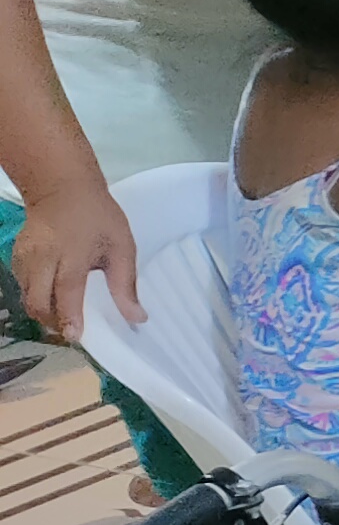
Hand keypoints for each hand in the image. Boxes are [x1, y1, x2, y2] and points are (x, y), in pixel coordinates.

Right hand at [10, 183, 136, 340]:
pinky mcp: (14, 257)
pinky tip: (53, 296)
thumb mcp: (122, 246)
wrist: (61, 188)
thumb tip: (137, 318)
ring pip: (27, 297)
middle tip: (72, 329)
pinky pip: (21, 286)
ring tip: (65, 316)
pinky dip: (35, 297)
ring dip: (44, 312)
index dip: (69, 315)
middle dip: (53, 322)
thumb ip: (126, 284)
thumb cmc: (98, 217)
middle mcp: (42, 257)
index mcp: (72, 253)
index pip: (66, 290)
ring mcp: (24, 257)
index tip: (75, 335)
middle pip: (38, 301)